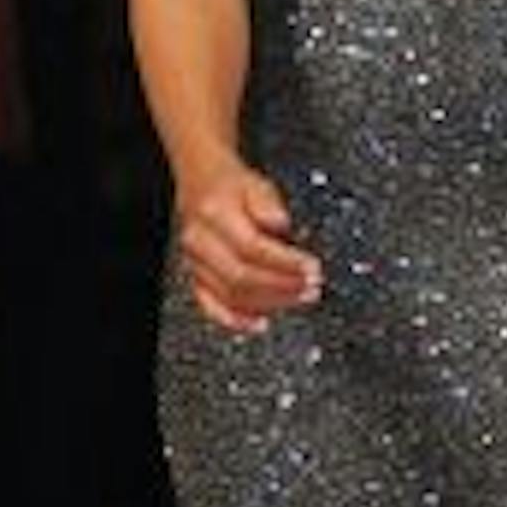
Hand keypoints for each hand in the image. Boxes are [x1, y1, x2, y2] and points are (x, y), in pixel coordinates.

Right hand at [179, 161, 321, 332]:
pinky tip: (260, 323)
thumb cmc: (232, 186)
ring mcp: (195, 262)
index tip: (312, 268)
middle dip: (281, 286)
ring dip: (269, 303)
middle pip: (241, 276)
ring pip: (230, 295)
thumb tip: (280, 223)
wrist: (201, 182)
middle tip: (311, 288)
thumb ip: (269, 204)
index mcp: (214, 214)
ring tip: (299, 298)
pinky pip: (210, 306)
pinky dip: (235, 320)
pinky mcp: (196, 277)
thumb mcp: (257, 183)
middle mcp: (199, 240)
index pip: (252, 247)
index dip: (285, 263)